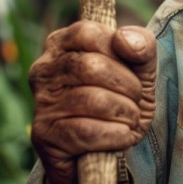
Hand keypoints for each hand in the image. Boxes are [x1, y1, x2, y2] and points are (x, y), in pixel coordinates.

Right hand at [27, 21, 156, 183]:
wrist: (104, 150)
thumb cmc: (121, 98)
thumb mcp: (140, 69)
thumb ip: (141, 46)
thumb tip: (124, 39)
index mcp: (63, 43)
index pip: (89, 33)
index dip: (120, 51)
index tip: (132, 68)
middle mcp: (44, 69)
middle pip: (92, 67)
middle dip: (129, 86)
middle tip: (135, 99)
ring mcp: (41, 102)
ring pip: (93, 100)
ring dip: (125, 112)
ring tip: (128, 119)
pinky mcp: (44, 135)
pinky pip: (87, 131)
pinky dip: (116, 135)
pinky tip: (120, 135)